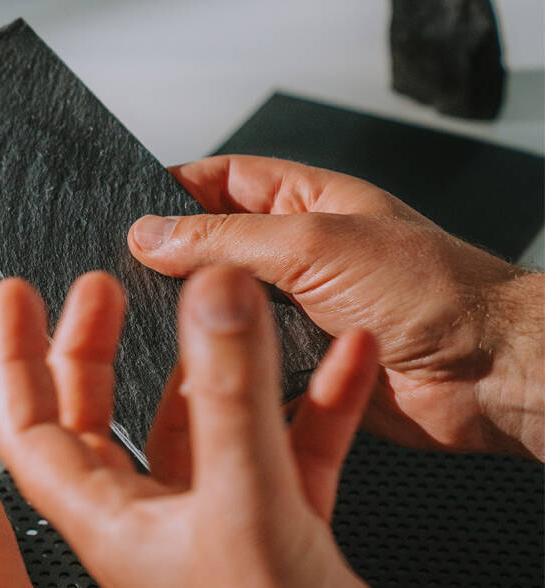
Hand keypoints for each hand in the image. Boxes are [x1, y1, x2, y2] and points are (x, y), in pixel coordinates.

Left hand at [0, 267, 434, 587]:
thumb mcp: (245, 509)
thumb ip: (232, 397)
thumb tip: (213, 300)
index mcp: (107, 521)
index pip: (29, 426)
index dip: (15, 357)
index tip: (14, 296)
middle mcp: (148, 521)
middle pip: (97, 420)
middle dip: (92, 349)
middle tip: (100, 287)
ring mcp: (211, 527)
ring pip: (192, 427)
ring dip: (202, 366)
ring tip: (210, 305)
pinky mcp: (274, 536)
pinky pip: (281, 449)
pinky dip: (303, 404)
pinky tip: (337, 364)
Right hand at [128, 154, 543, 458]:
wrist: (490, 375)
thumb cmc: (437, 293)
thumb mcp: (315, 243)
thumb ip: (226, 238)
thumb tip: (150, 235)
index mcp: (306, 202)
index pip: (220, 181)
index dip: (172, 193)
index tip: (127, 215)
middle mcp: (298, 256)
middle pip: (210, 252)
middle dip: (171, 267)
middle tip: (130, 279)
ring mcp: (295, 315)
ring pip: (219, 316)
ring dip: (197, 326)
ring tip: (165, 331)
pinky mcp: (294, 369)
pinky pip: (239, 367)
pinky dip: (219, 372)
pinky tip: (197, 374)